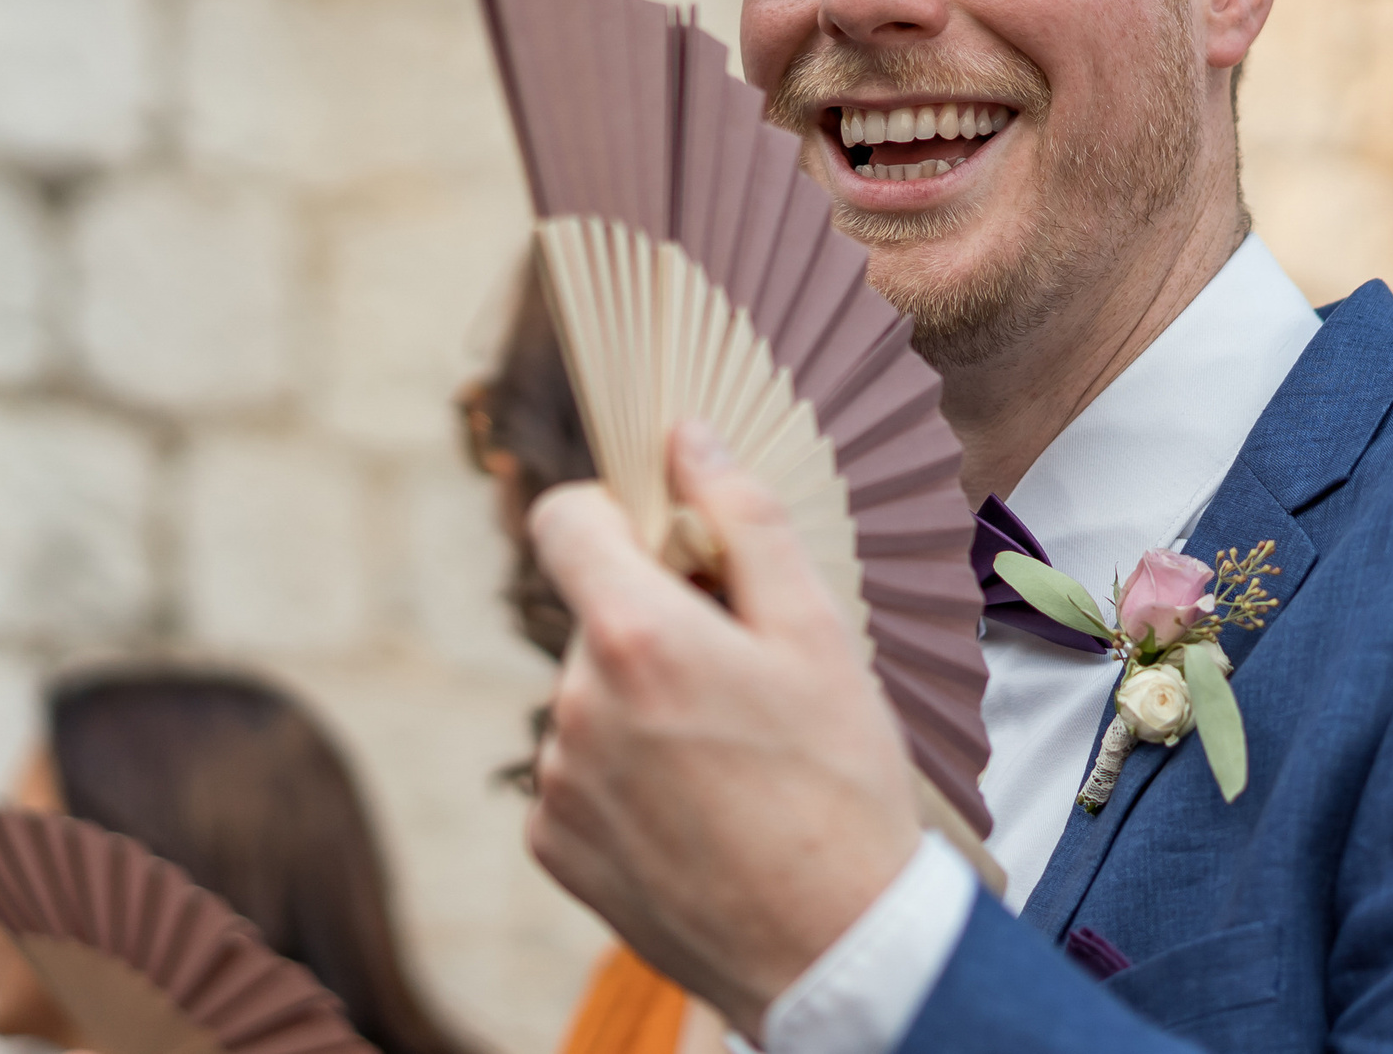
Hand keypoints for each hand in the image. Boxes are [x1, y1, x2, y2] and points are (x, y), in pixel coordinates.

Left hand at [526, 422, 922, 1034]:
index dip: (616, 515)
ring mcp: (555, 781)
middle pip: (594, 613)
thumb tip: (687, 438)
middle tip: (745, 679)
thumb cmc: (840, 787)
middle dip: (656, 622)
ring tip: (731, 759)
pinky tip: (700, 810)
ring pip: (591, 694)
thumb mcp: (817, 634)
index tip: (673, 549)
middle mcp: (572, 705)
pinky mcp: (552, 845)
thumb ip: (743, 519)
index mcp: (634, 636)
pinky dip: (627, 775)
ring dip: (643, 702)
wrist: (833, 953)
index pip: (562, 519)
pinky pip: (580, 771)